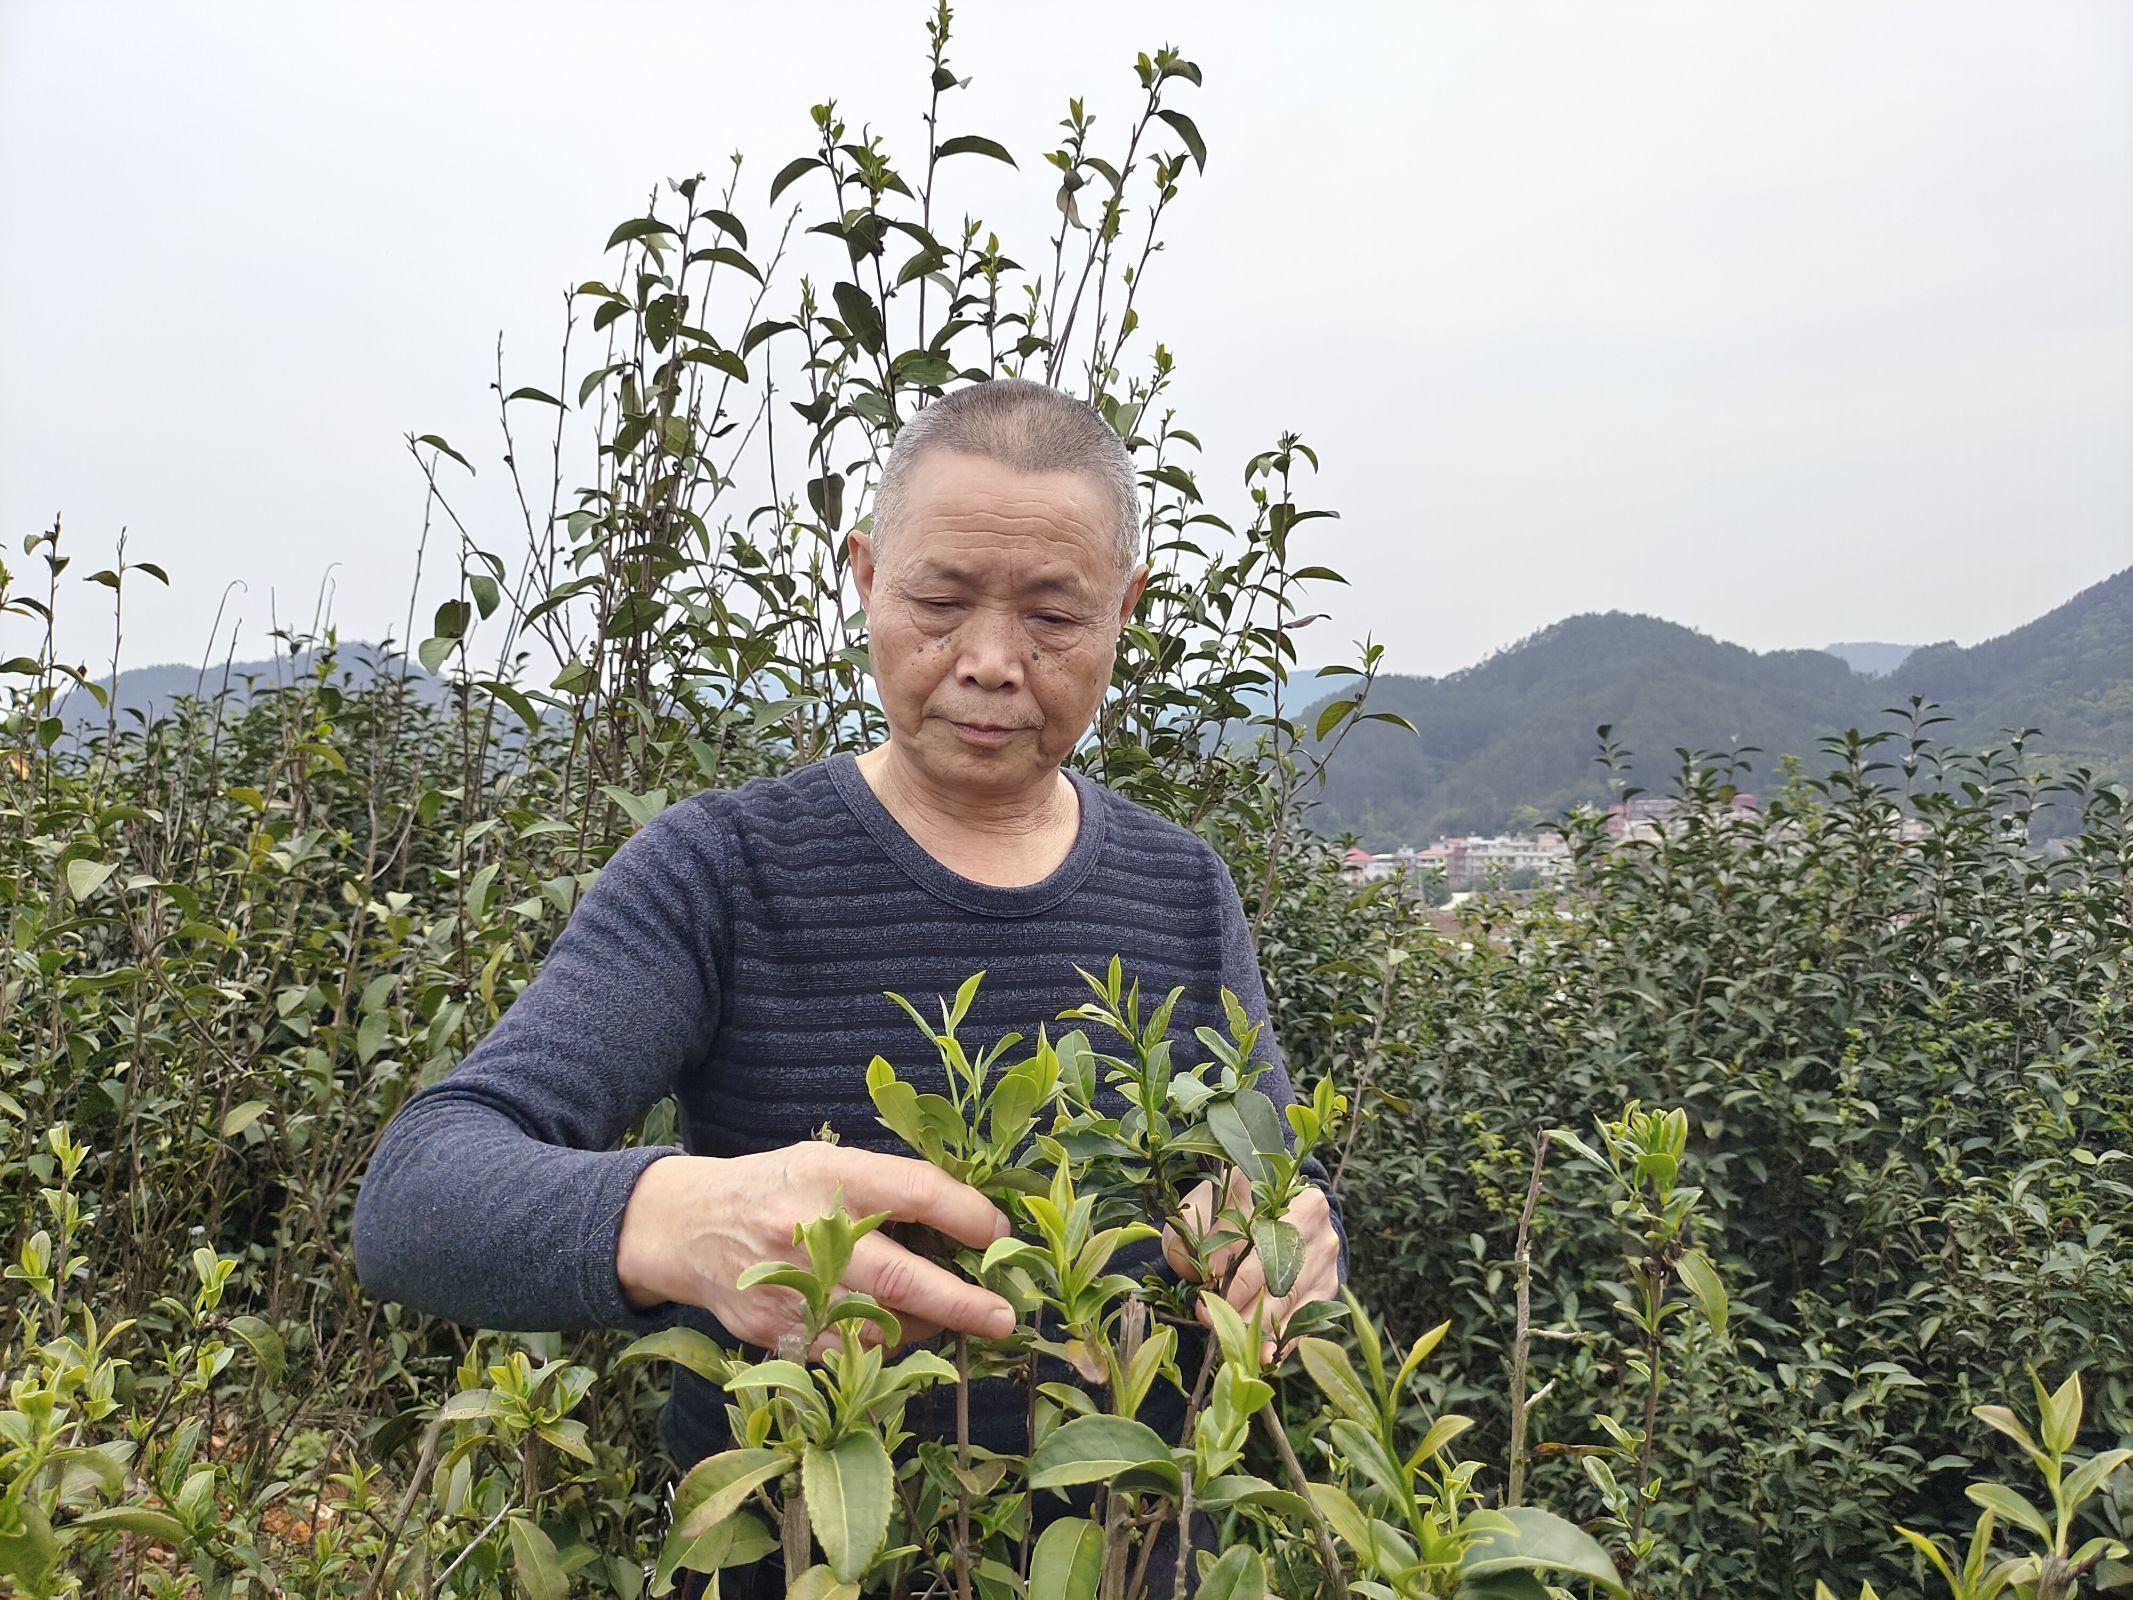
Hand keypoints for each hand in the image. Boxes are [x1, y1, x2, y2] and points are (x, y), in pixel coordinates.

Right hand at [616, 1144, 1015, 1358]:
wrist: (687, 1227)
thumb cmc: (778, 1188)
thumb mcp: (827, 1163)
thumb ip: (887, 1188)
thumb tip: (968, 1223)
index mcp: (830, 1174)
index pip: (915, 1192)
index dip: (967, 1216)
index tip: (999, 1236)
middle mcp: (810, 1231)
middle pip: (899, 1277)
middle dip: (961, 1302)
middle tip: (1003, 1317)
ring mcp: (791, 1287)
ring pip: (879, 1327)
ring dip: (921, 1327)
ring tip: (939, 1314)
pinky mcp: (777, 1330)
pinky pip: (847, 1353)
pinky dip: (879, 1346)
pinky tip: (887, 1328)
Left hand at [1161, 1167, 1339, 1360]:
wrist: (1281, 1207)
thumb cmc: (1234, 1205)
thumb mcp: (1208, 1203)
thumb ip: (1192, 1229)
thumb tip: (1193, 1273)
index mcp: (1283, 1192)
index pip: (1257, 1238)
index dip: (1231, 1272)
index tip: (1204, 1295)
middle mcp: (1313, 1219)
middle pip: (1278, 1272)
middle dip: (1243, 1304)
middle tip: (1212, 1323)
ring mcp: (1325, 1252)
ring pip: (1292, 1298)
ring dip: (1261, 1327)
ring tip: (1236, 1345)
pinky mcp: (1330, 1282)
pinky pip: (1308, 1316)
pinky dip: (1285, 1340)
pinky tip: (1265, 1356)